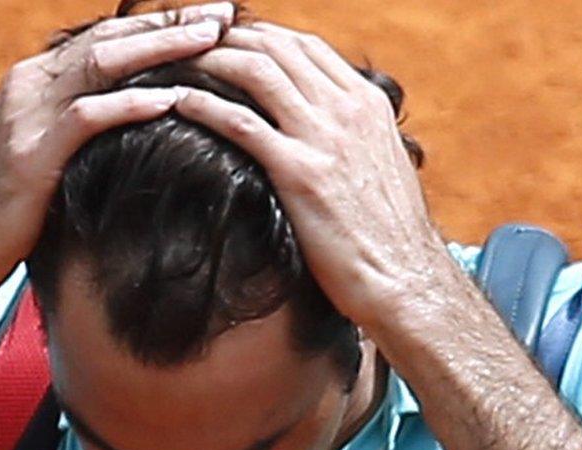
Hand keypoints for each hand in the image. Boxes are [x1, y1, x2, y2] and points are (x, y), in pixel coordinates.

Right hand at [0, 3, 234, 299]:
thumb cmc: (4, 214)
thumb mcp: (43, 156)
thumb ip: (77, 130)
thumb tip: (132, 123)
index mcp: (33, 81)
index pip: (104, 37)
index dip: (157, 25)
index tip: (209, 20)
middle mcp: (28, 85)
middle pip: (109, 38)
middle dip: (170, 24)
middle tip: (225, 15)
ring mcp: (25, 116)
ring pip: (101, 64)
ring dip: (162, 48)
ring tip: (212, 41)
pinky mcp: (29, 154)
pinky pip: (87, 117)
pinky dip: (131, 104)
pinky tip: (172, 99)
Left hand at [172, 24, 454, 329]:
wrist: (406, 280)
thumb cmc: (390, 239)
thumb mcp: (382, 169)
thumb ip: (354, 139)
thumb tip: (328, 134)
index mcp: (368, 104)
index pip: (307, 46)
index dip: (262, 36)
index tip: (229, 43)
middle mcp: (347, 110)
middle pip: (277, 47)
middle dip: (228, 39)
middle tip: (189, 46)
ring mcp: (323, 139)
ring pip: (256, 71)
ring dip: (209, 60)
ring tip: (175, 64)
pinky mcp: (299, 174)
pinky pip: (240, 122)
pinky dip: (202, 105)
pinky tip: (176, 102)